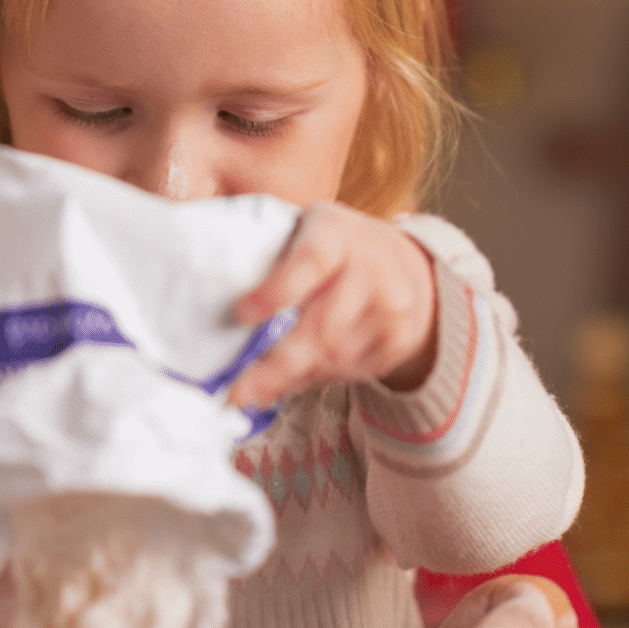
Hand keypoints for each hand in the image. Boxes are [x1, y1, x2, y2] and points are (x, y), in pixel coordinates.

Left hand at [225, 203, 437, 410]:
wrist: (406, 262)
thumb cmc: (332, 248)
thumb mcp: (303, 233)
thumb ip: (270, 258)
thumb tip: (222, 313)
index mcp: (335, 233)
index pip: (309, 261)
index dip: (276, 292)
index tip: (240, 315)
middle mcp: (371, 267)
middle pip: (322, 327)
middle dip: (275, 367)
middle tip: (237, 394)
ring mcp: (392, 305)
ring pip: (334, 358)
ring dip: (291, 378)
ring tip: (258, 388)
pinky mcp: (400, 338)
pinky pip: (351, 371)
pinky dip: (318, 378)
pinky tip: (299, 374)